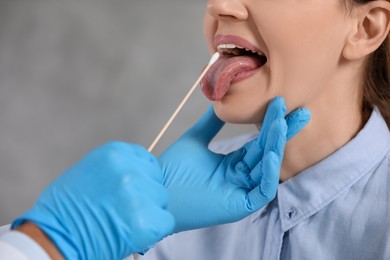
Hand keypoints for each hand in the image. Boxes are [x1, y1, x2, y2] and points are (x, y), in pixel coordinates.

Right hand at [12, 142, 174, 258]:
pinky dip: (154, 229)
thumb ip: (116, 167)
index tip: (135, 187)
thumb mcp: (88, 170)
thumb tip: (138, 170)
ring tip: (127, 220)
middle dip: (147, 194)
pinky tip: (135, 233)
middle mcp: (128, 170)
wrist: (53, 239)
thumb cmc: (65, 209)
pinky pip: (165, 221)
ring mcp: (137, 195)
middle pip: (156, 180)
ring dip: (151, 211)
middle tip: (127, 208)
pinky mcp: (146, 221)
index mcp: (113, 154)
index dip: (143, 176)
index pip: (147, 159)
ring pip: (162, 200)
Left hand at [160, 97, 309, 232]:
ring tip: (283, 123)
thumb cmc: (172, 169)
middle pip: (267, 153)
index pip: (258, 142)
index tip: (281, 103)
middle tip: (300, 112)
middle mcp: (241, 177)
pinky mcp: (241, 206)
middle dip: (283, 132)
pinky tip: (271, 152)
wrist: (155, 190)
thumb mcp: (196, 139)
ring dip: (276, 146)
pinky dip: (269, 173)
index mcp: (233, 164)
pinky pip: (263, 190)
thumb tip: (221, 101)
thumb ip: (211, 123)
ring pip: (267, 168)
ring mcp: (242, 192)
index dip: (270, 125)